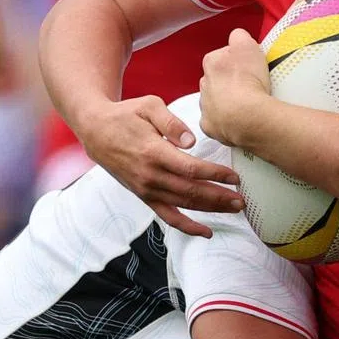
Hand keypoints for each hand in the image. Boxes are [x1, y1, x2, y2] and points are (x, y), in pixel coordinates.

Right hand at [79, 94, 242, 237]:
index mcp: (154, 153)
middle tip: (242, 200)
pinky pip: (167, 217)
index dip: (215, 175)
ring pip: (184, 205)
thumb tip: (191, 141)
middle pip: (191, 191)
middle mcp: (150, 176)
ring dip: (211, 210)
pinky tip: (206, 232)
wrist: (95, 130)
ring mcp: (146, 189)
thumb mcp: (149, 106)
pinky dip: (187, 227)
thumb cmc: (126, 115)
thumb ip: (171, 123)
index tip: (235, 177)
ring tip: (234, 209)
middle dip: (220, 197)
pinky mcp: (144, 196)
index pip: (191, 169)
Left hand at [199, 28, 270, 146]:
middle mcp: (203, 83)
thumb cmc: (248, 80)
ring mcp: (205, 106)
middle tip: (250, 87)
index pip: (222, 57)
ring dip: (228, 101)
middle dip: (230, 82)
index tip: (248, 68)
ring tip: (247, 105)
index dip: (237, 62)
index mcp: (211, 62)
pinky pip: (217, 121)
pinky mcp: (210, 126)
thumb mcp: (248, 45)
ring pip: (216, 100)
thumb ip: (239, 36)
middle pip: (218, 79)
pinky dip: (226, 120)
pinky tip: (239, 120)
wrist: (248, 116)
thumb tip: (236, 37)